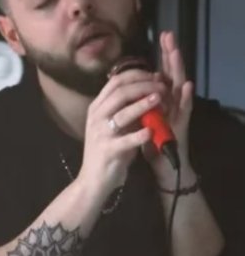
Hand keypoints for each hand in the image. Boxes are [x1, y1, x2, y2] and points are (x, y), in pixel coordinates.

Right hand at [78, 69, 168, 195]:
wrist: (94, 179)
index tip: (155, 76)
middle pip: (120, 92)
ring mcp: (100, 133)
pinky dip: (140, 135)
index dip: (137, 75)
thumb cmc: (109, 149)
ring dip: (143, 104)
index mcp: (97, 107)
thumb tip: (148, 89)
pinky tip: (152, 131)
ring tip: (160, 100)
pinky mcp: (108, 150)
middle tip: (162, 87)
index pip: (115, 82)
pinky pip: (126, 140)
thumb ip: (126, 108)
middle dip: (144, 86)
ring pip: (122, 113)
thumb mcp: (114, 125)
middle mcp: (96, 117)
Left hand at [142, 31, 194, 175]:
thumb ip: (142, 99)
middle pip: (173, 73)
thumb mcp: (142, 115)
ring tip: (175, 53)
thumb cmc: (150, 140)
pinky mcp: (181, 126)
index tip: (163, 35)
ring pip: (180, 88)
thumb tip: (137, 82)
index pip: (163, 71)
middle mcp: (173, 102)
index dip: (164, 54)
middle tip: (169, 35)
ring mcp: (178, 113)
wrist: (162, 165)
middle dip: (171, 54)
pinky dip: (186, 99)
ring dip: (178, 70)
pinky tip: (187, 87)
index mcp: (162, 99)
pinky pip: (184, 111)